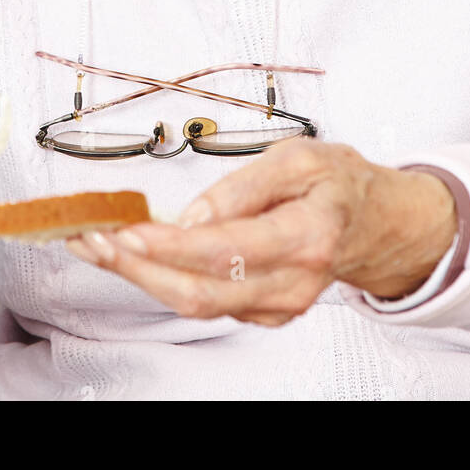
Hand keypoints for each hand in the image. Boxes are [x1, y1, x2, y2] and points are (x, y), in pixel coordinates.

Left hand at [65, 138, 457, 325]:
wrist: (377, 224)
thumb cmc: (338, 182)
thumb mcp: (300, 157)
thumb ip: (246, 185)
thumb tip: (192, 214)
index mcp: (307, 236)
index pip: (226, 251)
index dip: (170, 248)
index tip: (127, 232)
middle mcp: (294, 283)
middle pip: (201, 292)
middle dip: (138, 270)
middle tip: (93, 240)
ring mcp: (280, 305)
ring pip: (196, 303)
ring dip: (140, 278)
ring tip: (97, 245)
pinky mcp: (265, 312)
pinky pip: (207, 303)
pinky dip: (164, 282)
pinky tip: (134, 258)